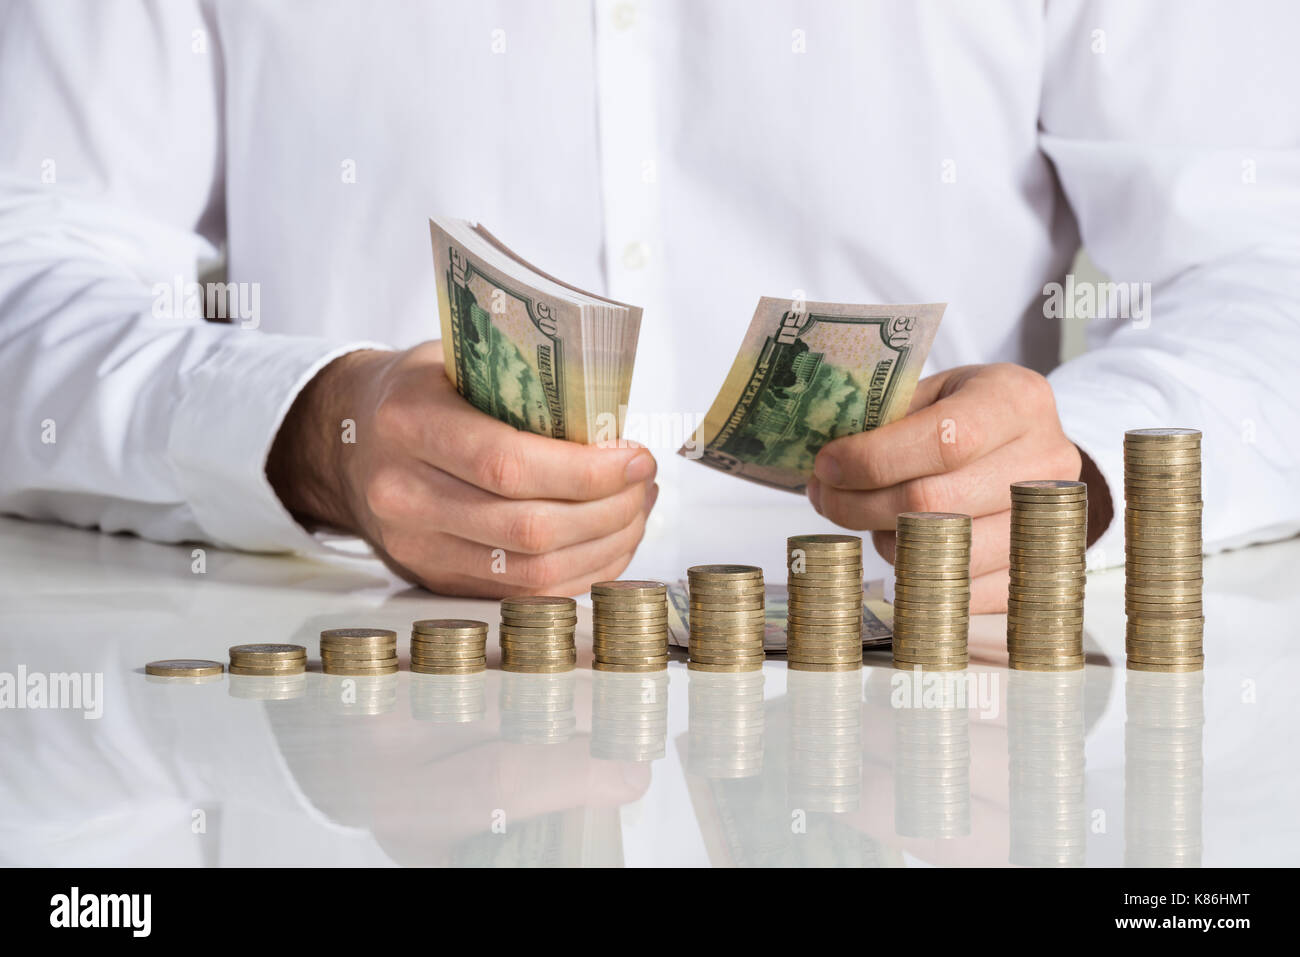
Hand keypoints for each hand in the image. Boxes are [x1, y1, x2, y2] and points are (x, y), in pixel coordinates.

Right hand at [267, 341, 657, 596]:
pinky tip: (609, 541)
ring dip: (604, 545)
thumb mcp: (457, 359)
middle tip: (643, 483)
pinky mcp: (435, 578)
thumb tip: (615, 420)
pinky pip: (525, 592)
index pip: (509, 464)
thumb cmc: (419, 390)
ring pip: (533, 571)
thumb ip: (523, 382)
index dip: (586, 470)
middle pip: (529, 528)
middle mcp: (403, 494)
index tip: (635, 457)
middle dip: (608, 510)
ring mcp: (416, 546)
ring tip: (635, 509)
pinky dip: (582, 572)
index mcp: (408, 423)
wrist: (346, 438)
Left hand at [806, 363, 1110, 612]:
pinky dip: (916, 574)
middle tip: (826, 497)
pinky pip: (962, 592)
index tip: (827, 466)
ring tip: (864, 517)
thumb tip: (826, 469)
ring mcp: (1051, 521)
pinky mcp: (1039, 569)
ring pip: (944, 552)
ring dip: (884, 541)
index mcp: (1015, 400)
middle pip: (936, 502)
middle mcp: (1046, 459)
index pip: (944, 440)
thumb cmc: (966, 414)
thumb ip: (885, 422)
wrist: (1027, 447)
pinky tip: (899, 544)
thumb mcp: (930, 393)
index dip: (873, 460)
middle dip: (859, 504)